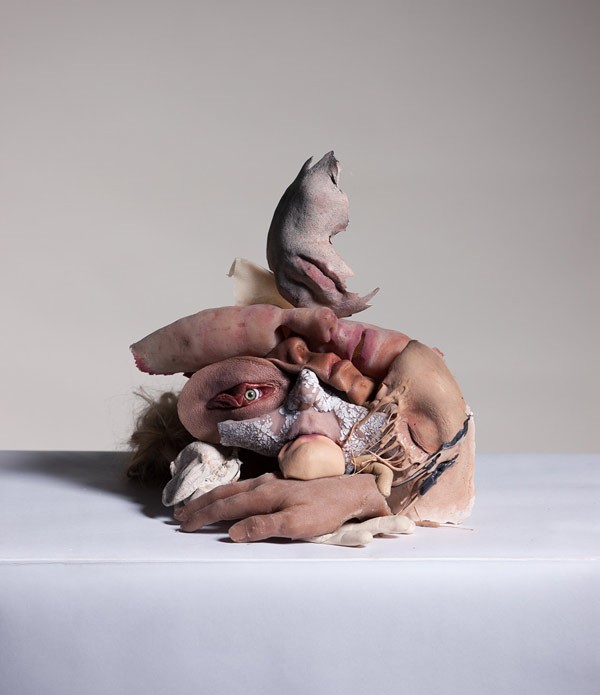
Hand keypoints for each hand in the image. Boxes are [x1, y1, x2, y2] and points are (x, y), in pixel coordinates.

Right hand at [175, 473, 390, 541]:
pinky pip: (244, 487)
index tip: (184, 525)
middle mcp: (263, 484)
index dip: (203, 515)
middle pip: (224, 494)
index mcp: (264, 494)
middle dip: (200, 505)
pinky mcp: (279, 483)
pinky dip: (227, 493)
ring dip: (212, 498)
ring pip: (233, 489)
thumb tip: (233, 532)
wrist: (348, 492)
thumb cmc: (324, 511)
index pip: (226, 506)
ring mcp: (270, 482)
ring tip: (196, 505)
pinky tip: (228, 496)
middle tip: (179, 515)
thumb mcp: (296, 524)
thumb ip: (263, 527)